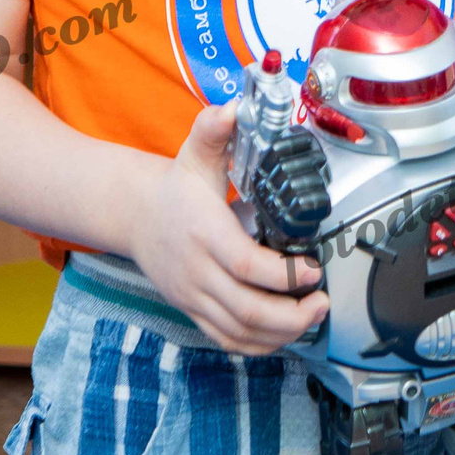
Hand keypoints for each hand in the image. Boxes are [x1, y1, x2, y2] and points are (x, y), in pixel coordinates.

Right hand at [124, 105, 329, 355]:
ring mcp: (193, 295)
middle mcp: (198, 271)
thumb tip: (232, 109)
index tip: (313, 269)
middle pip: (246, 309)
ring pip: (237, 331)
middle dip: (291, 314)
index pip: (247, 265)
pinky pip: (224, 340)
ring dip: (280, 333)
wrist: (133, 215)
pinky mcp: (191, 310)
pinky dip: (256, 345)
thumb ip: (213, 129)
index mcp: (205, 233)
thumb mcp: (194, 152)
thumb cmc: (174, 188)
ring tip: (311, 317)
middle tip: (322, 302)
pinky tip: (283, 335)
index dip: (284, 275)